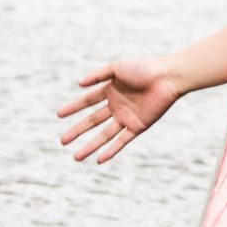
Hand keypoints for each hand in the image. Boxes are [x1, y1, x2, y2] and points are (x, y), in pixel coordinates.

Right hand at [57, 57, 180, 163]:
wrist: (168, 77)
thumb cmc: (145, 68)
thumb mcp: (118, 66)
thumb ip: (98, 75)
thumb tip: (78, 84)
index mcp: (111, 90)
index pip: (87, 101)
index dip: (73, 108)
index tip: (59, 115)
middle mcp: (117, 105)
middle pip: (92, 121)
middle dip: (77, 131)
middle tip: (62, 141)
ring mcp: (127, 117)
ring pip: (104, 135)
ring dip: (90, 146)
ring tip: (75, 157)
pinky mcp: (138, 126)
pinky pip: (122, 141)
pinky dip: (111, 150)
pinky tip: (99, 159)